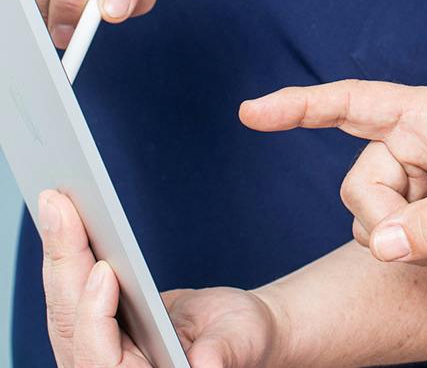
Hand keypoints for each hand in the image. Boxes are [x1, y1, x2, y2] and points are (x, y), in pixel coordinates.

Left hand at [39, 191, 286, 367]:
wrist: (234, 334)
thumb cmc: (241, 341)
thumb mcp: (237, 343)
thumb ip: (220, 354)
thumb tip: (207, 363)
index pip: (99, 359)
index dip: (95, 316)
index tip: (103, 271)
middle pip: (71, 326)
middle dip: (64, 264)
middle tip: (56, 207)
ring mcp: (94, 354)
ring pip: (63, 309)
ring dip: (59, 254)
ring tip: (55, 203)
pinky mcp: (94, 329)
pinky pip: (71, 296)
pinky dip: (66, 257)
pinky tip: (63, 222)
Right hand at [241, 82, 426, 289]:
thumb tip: (380, 244)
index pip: (357, 103)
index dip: (302, 107)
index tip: (251, 111)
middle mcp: (421, 136)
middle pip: (360, 182)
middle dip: (386, 220)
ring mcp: (421, 172)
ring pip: (369, 215)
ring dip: (404, 237)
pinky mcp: (424, 204)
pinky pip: (388, 233)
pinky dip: (411, 248)